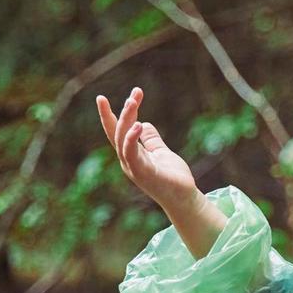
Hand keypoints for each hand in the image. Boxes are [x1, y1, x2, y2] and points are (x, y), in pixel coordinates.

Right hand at [96, 87, 197, 209]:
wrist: (184, 199)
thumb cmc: (172, 178)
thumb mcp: (161, 152)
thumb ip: (151, 139)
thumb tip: (143, 123)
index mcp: (131, 155)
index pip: (117, 131)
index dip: (112, 114)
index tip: (107, 96)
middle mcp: (128, 160)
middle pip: (118, 132)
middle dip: (122, 112)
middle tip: (134, 94)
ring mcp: (133, 167)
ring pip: (122, 139)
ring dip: (126, 119)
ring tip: (132, 101)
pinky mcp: (143, 173)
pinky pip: (132, 153)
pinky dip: (132, 139)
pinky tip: (137, 124)